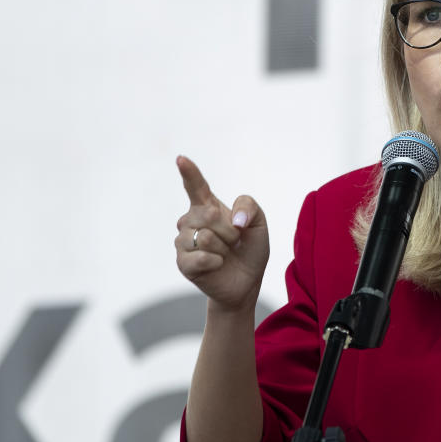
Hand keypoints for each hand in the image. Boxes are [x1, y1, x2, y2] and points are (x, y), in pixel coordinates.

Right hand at [174, 156, 268, 312]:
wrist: (247, 282)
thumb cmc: (250, 249)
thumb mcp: (259, 224)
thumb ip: (250, 208)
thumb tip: (234, 219)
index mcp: (207, 206)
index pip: (196, 186)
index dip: (189, 172)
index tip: (181, 159)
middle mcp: (190, 220)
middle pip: (209, 214)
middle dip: (230, 230)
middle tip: (234, 242)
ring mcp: (183, 241)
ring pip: (206, 237)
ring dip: (224, 248)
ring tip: (225, 254)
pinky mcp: (183, 263)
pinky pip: (202, 257)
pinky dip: (217, 262)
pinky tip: (218, 265)